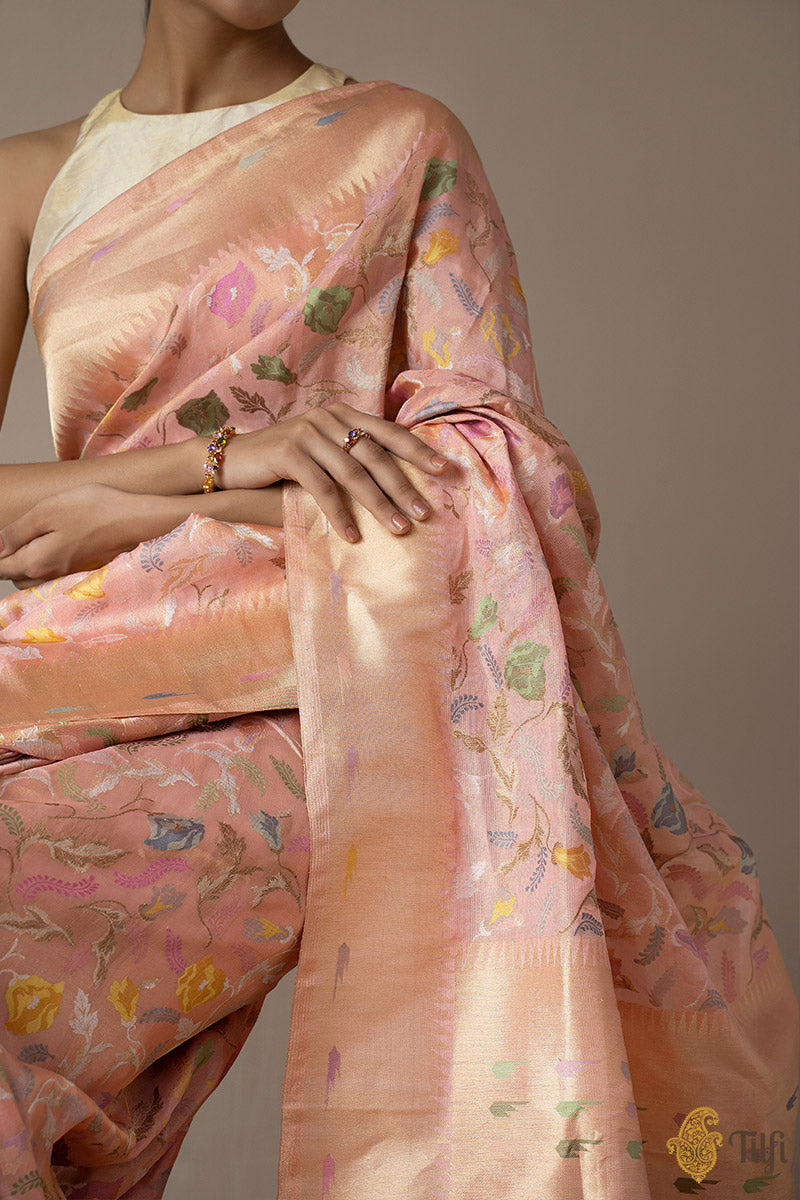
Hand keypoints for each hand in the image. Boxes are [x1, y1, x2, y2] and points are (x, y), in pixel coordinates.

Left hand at [0, 484, 175, 587]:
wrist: (138, 520)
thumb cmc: (94, 510)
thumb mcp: (47, 512)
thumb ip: (18, 532)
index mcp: (36, 561)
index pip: (0, 566)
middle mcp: (51, 575)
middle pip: (15, 575)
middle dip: (7, 561)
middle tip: (9, 540)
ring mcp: (70, 575)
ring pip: (35, 577)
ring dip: (27, 564)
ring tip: (29, 542)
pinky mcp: (85, 570)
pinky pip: (55, 573)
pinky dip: (47, 563)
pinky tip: (55, 545)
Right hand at [220, 401, 448, 542]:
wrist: (232, 460)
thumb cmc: (283, 461)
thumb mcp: (321, 449)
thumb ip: (351, 454)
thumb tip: (396, 480)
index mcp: (341, 413)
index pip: (388, 431)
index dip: (418, 451)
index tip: (445, 471)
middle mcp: (327, 418)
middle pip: (376, 454)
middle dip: (404, 486)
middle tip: (426, 513)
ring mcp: (307, 433)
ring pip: (353, 473)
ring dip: (379, 505)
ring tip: (399, 529)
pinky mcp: (288, 453)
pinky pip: (322, 488)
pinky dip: (340, 514)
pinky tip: (354, 536)